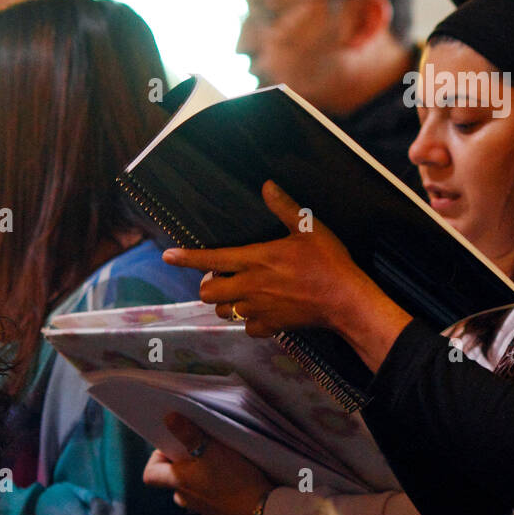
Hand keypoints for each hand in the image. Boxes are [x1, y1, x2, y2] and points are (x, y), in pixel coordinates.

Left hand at [142, 412, 274, 514]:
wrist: (260, 508)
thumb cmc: (233, 478)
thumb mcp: (211, 449)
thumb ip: (188, 433)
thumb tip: (169, 418)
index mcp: (177, 482)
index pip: (150, 474)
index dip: (155, 458)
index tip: (173, 444)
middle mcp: (185, 498)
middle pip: (172, 479)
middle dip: (181, 463)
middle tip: (198, 448)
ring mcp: (201, 507)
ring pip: (191, 488)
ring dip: (198, 475)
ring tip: (216, 462)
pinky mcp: (218, 512)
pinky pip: (208, 496)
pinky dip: (213, 486)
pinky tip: (229, 478)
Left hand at [162, 180, 411, 368]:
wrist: (345, 300)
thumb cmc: (328, 261)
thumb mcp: (308, 228)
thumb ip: (284, 207)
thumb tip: (267, 186)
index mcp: (256, 259)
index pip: (212, 258)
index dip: (187, 258)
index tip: (168, 256)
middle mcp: (250, 286)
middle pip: (208, 293)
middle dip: (208, 285)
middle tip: (221, 277)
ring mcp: (258, 310)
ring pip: (224, 313)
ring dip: (226, 303)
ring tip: (238, 294)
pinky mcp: (270, 327)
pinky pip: (247, 328)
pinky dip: (248, 321)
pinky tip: (260, 312)